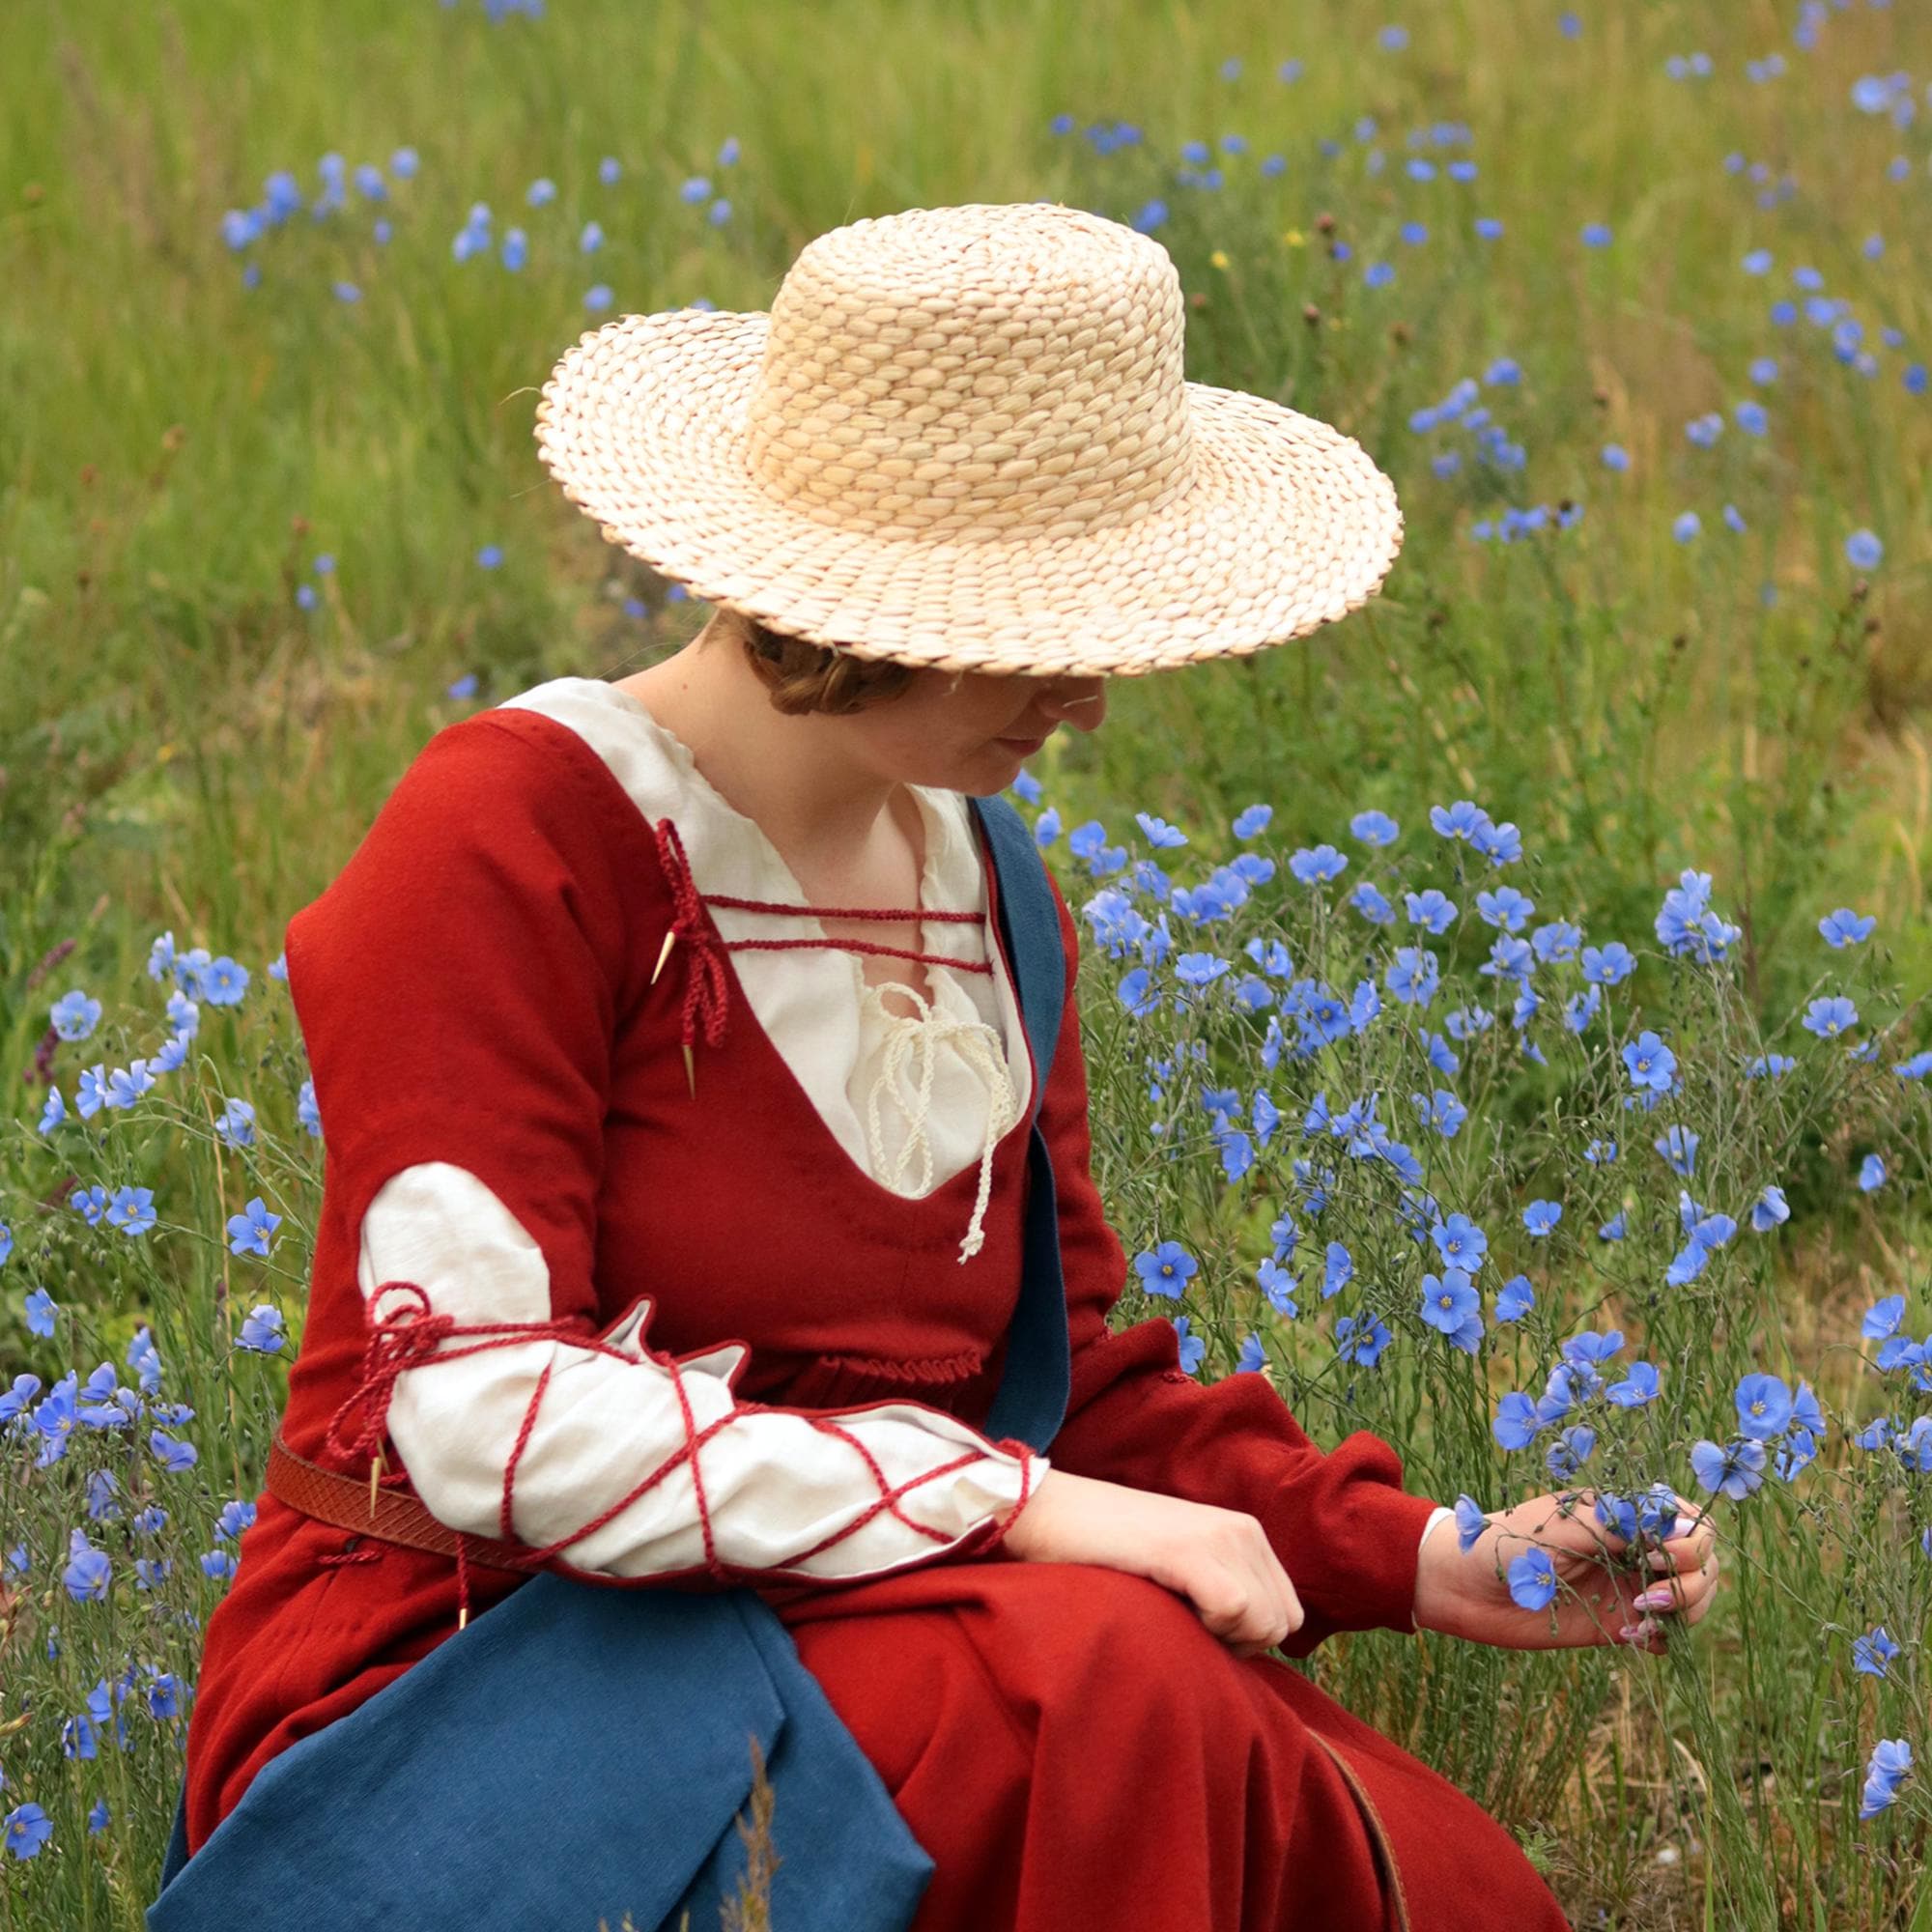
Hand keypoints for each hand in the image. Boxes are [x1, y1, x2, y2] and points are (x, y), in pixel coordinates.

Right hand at [999, 1468, 1303, 1657]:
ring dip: (1223, 1636)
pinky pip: (1234, 1608)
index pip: (1288, 1613)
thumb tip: (1257, 1643)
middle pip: (1281, 1623)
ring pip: (1264, 1621)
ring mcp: (1219, 1536)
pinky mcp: (1188, 1550)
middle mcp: (1243, 1530)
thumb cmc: (1109, 1554)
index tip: (1202, 1627)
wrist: (1051, 1513)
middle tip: (1188, 1625)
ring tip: (1176, 1614)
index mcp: (1246, 1533)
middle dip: (1241, 1642)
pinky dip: (1208, 1626)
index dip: (1249, 1637)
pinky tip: (1171, 1608)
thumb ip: (1223, 1589)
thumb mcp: (1183, 1566)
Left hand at [1411, 1489, 1720, 1653]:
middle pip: (1703, 1561)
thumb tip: (1684, 1524)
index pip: (1689, 1518)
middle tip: (1649, 1591)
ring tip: (1640, 1614)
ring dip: (1685, 1609)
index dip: (1691, 1538)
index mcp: (1622, 1510)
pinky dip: (1665, 1637)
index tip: (1659, 1554)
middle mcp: (1634, 1546)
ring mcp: (1630, 1584)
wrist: (1465, 1587)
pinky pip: (1667, 1632)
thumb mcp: (1565, 1525)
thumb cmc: (1506, 1541)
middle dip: (1694, 1579)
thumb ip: (1622, 1523)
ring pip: (1694, 1597)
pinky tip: (1632, 1637)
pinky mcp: (1619, 1623)